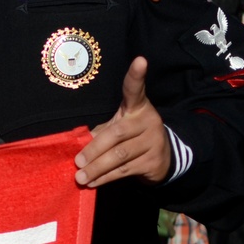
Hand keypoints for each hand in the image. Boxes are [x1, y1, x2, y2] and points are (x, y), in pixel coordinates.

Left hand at [74, 57, 170, 187]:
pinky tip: (93, 182)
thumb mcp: (121, 125)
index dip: (136, 75)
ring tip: (81, 177)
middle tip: (77, 161)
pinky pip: (125, 171)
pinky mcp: (154, 162)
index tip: (140, 60)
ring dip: (97, 168)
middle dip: (94, 149)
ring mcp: (153, 142)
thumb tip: (78, 145)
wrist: (165, 156)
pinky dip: (106, 177)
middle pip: (117, 133)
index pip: (135, 89)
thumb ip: (104, 130)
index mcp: (137, 106)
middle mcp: (147, 121)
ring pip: (120, 156)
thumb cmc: (132, 135)